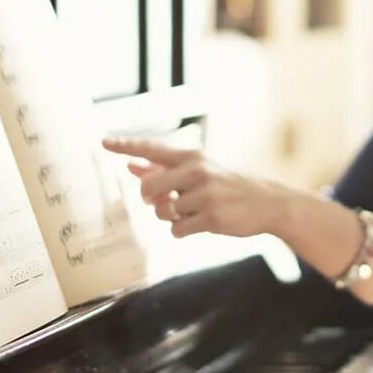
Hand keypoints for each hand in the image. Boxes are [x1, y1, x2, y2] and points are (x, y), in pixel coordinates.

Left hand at [102, 137, 288, 238]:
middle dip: (152, 199)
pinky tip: (201, 224)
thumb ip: (165, 169)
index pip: (153, 148)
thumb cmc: (229, 185)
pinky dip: (183, 231)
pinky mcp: (211, 218)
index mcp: (193, 157)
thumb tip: (131, 167)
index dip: (126, 145)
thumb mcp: (201, 170)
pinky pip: (177, 230)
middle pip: (149, 188)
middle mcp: (197, 171)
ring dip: (172, 217)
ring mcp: (204, 195)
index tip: (103, 142)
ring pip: (163, 212)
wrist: (268, 203)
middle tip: (167, 200)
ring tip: (193, 212)